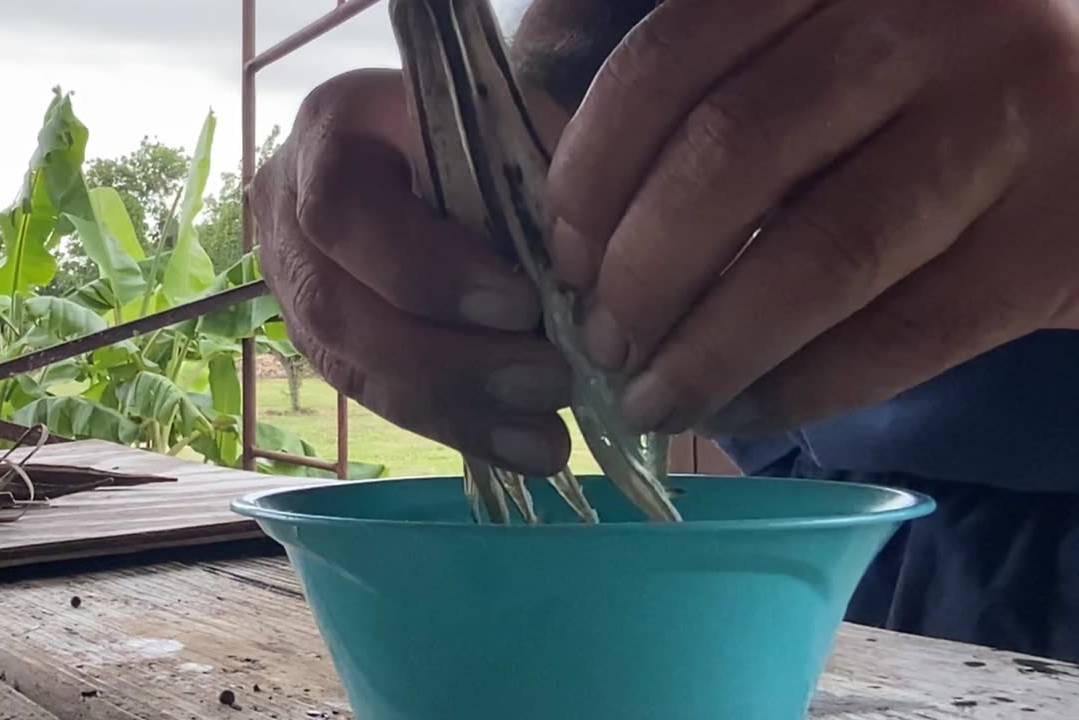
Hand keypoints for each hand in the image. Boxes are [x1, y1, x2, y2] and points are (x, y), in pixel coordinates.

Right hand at [250, 69, 573, 473]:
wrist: (429, 147)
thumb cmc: (477, 125)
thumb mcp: (507, 120)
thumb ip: (533, 174)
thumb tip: (581, 271)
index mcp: (327, 132)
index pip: (343, 214)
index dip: (426, 271)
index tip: (521, 304)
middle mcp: (287, 214)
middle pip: (337, 310)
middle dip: (450, 360)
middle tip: (550, 380)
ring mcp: (296, 286)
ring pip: (353, 369)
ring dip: (457, 409)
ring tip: (547, 434)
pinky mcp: (325, 344)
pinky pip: (379, 398)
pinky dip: (458, 427)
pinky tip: (522, 447)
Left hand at [548, 0, 1078, 437]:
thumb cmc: (926, 90)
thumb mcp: (820, 40)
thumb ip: (706, 79)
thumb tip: (560, 182)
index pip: (673, 58)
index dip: (592, 168)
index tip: (559, 254)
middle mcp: (931, 23)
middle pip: (735, 156)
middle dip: (641, 271)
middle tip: (599, 341)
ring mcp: (1007, 123)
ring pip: (819, 255)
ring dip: (711, 348)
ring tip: (652, 400)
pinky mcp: (1057, 239)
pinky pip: (903, 334)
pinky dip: (804, 388)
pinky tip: (745, 412)